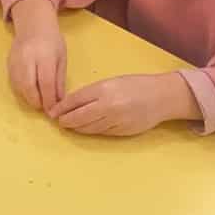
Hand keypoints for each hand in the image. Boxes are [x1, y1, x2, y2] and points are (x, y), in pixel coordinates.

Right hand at [7, 4, 66, 109]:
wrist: (33, 24)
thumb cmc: (52, 41)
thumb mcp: (61, 58)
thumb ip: (59, 80)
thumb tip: (58, 102)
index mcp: (44, 55)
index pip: (46, 83)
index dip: (49, 100)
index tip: (53, 110)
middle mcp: (27, 58)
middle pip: (29, 86)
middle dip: (37, 101)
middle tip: (44, 107)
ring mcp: (15, 60)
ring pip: (19, 86)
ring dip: (29, 97)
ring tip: (38, 100)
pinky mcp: (8, 63)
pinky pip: (14, 82)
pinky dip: (22, 91)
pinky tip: (30, 90)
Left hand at [46, 72, 199, 136]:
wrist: (162, 96)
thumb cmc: (136, 85)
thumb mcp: (111, 82)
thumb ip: (93, 92)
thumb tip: (72, 104)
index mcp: (104, 89)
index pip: (76, 100)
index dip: (62, 108)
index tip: (53, 112)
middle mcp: (109, 106)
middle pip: (79, 117)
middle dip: (66, 121)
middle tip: (59, 121)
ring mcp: (116, 120)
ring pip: (89, 128)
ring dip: (77, 128)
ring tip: (69, 126)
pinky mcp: (123, 131)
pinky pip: (102, 133)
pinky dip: (91, 131)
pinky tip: (86, 129)